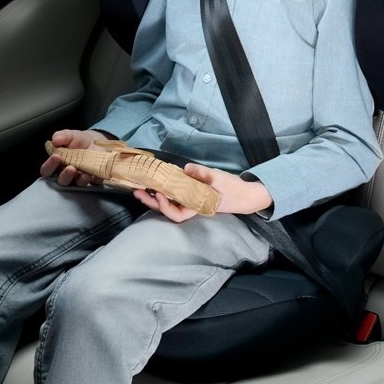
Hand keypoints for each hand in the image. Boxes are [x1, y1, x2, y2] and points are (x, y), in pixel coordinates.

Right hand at [40, 129, 108, 186]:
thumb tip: (55, 139)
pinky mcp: (92, 180)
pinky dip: (94, 180)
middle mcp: (65, 174)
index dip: (50, 165)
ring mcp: (79, 179)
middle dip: (65, 175)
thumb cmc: (78, 140)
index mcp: (56, 164)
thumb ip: (62, 136)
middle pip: (61, 181)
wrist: (96, 142)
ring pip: (76, 185)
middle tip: (70, 168)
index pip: (47, 170)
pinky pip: (93, 184)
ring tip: (84, 174)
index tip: (56, 156)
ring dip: (80, 180)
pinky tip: (94, 175)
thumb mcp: (70, 135)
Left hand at [133, 163, 272, 221]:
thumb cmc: (233, 189)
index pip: (177, 214)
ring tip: (143, 188)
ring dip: (156, 197)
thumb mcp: (220, 179)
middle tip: (137, 191)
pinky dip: (167, 190)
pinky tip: (160, 182)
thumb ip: (203, 174)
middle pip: (168, 210)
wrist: (246, 195)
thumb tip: (186, 168)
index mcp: (198, 207)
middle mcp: (192, 207)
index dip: (165, 206)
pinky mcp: (194, 196)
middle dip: (152, 202)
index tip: (159, 193)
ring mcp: (192, 202)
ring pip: (170, 203)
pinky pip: (176, 196)